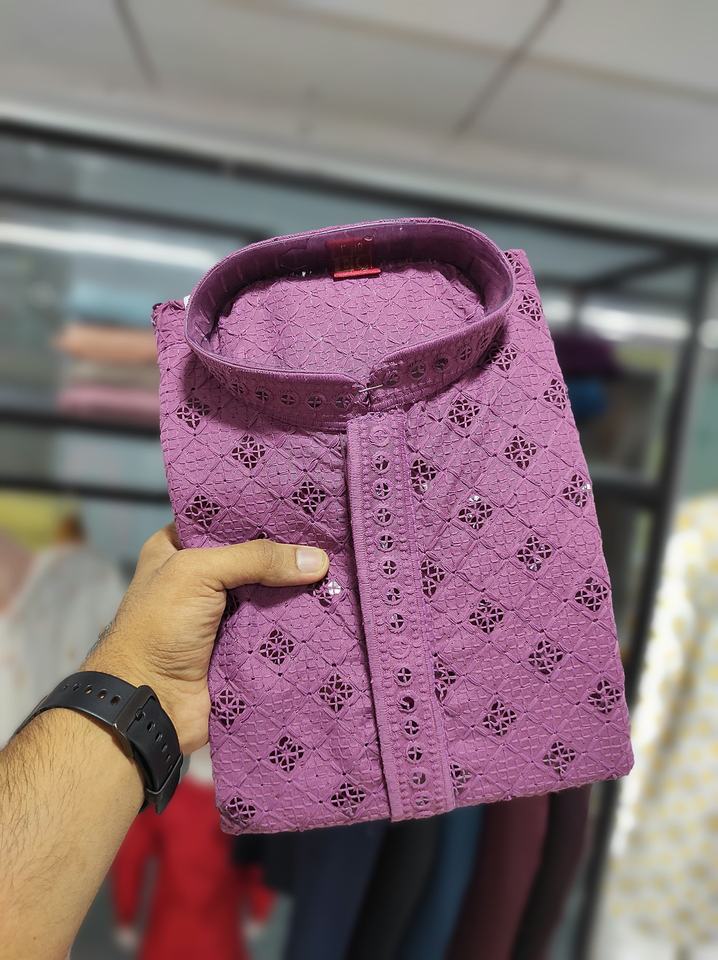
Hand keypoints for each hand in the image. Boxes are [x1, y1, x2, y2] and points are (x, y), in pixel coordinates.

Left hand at [83, 525, 328, 752]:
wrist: (151, 705)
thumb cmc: (159, 628)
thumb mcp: (199, 573)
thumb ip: (256, 559)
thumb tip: (317, 559)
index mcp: (176, 549)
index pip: (225, 520)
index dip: (260, 513)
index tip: (304, 505)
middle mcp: (200, 579)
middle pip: (254, 557)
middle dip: (288, 552)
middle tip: (331, 537)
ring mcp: (222, 616)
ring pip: (270, 594)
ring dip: (299, 589)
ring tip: (342, 567)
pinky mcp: (241, 648)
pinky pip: (277, 629)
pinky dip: (300, 623)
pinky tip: (333, 605)